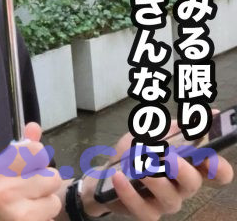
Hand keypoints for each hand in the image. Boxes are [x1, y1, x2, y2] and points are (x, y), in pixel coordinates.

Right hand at [0, 122, 61, 220]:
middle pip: (52, 177)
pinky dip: (43, 220)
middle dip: (44, 184)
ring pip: (54, 202)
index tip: (30, 167)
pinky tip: (27, 219)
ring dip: (45, 206)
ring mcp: (18, 216)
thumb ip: (17, 151)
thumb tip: (35, 126)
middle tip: (30, 191)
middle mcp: (6, 193)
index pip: (36, 151)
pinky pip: (50, 220)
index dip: (38, 158)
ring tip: (27, 208)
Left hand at [81, 116, 233, 220]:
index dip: (217, 165)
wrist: (106, 173)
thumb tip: (212, 113)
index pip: (218, 173)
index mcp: (189, 167)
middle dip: (181, 168)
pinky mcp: (146, 213)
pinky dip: (129, 192)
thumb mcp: (154, 133)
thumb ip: (178, 126)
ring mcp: (165, 202)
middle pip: (193, 183)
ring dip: (154, 179)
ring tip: (139, 165)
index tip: (206, 153)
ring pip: (170, 197)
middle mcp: (182, 187)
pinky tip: (119, 177)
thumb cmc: (136, 152)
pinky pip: (142, 208)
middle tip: (165, 155)